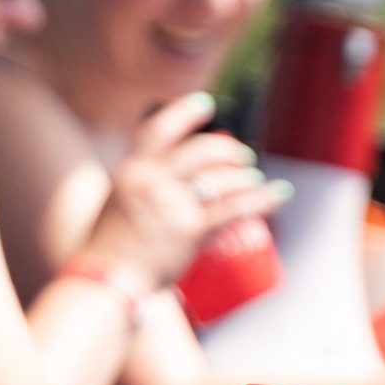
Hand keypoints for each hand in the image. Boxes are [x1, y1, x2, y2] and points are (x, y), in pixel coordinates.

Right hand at [84, 93, 287, 290]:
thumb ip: (140, 186)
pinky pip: (234, 208)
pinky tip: (279, 193)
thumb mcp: (117, 202)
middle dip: (227, 149)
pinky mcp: (190, 230)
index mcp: (131, 170)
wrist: (105, 280)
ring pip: (221, 178)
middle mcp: (151, 181)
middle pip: (200, 150)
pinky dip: (261, 199)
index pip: (159, 129)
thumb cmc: (109, 248)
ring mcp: (171, 204)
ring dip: (244, 176)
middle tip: (242, 155)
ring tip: (253, 179)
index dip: (184, 112)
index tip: (206, 104)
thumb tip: (171, 179)